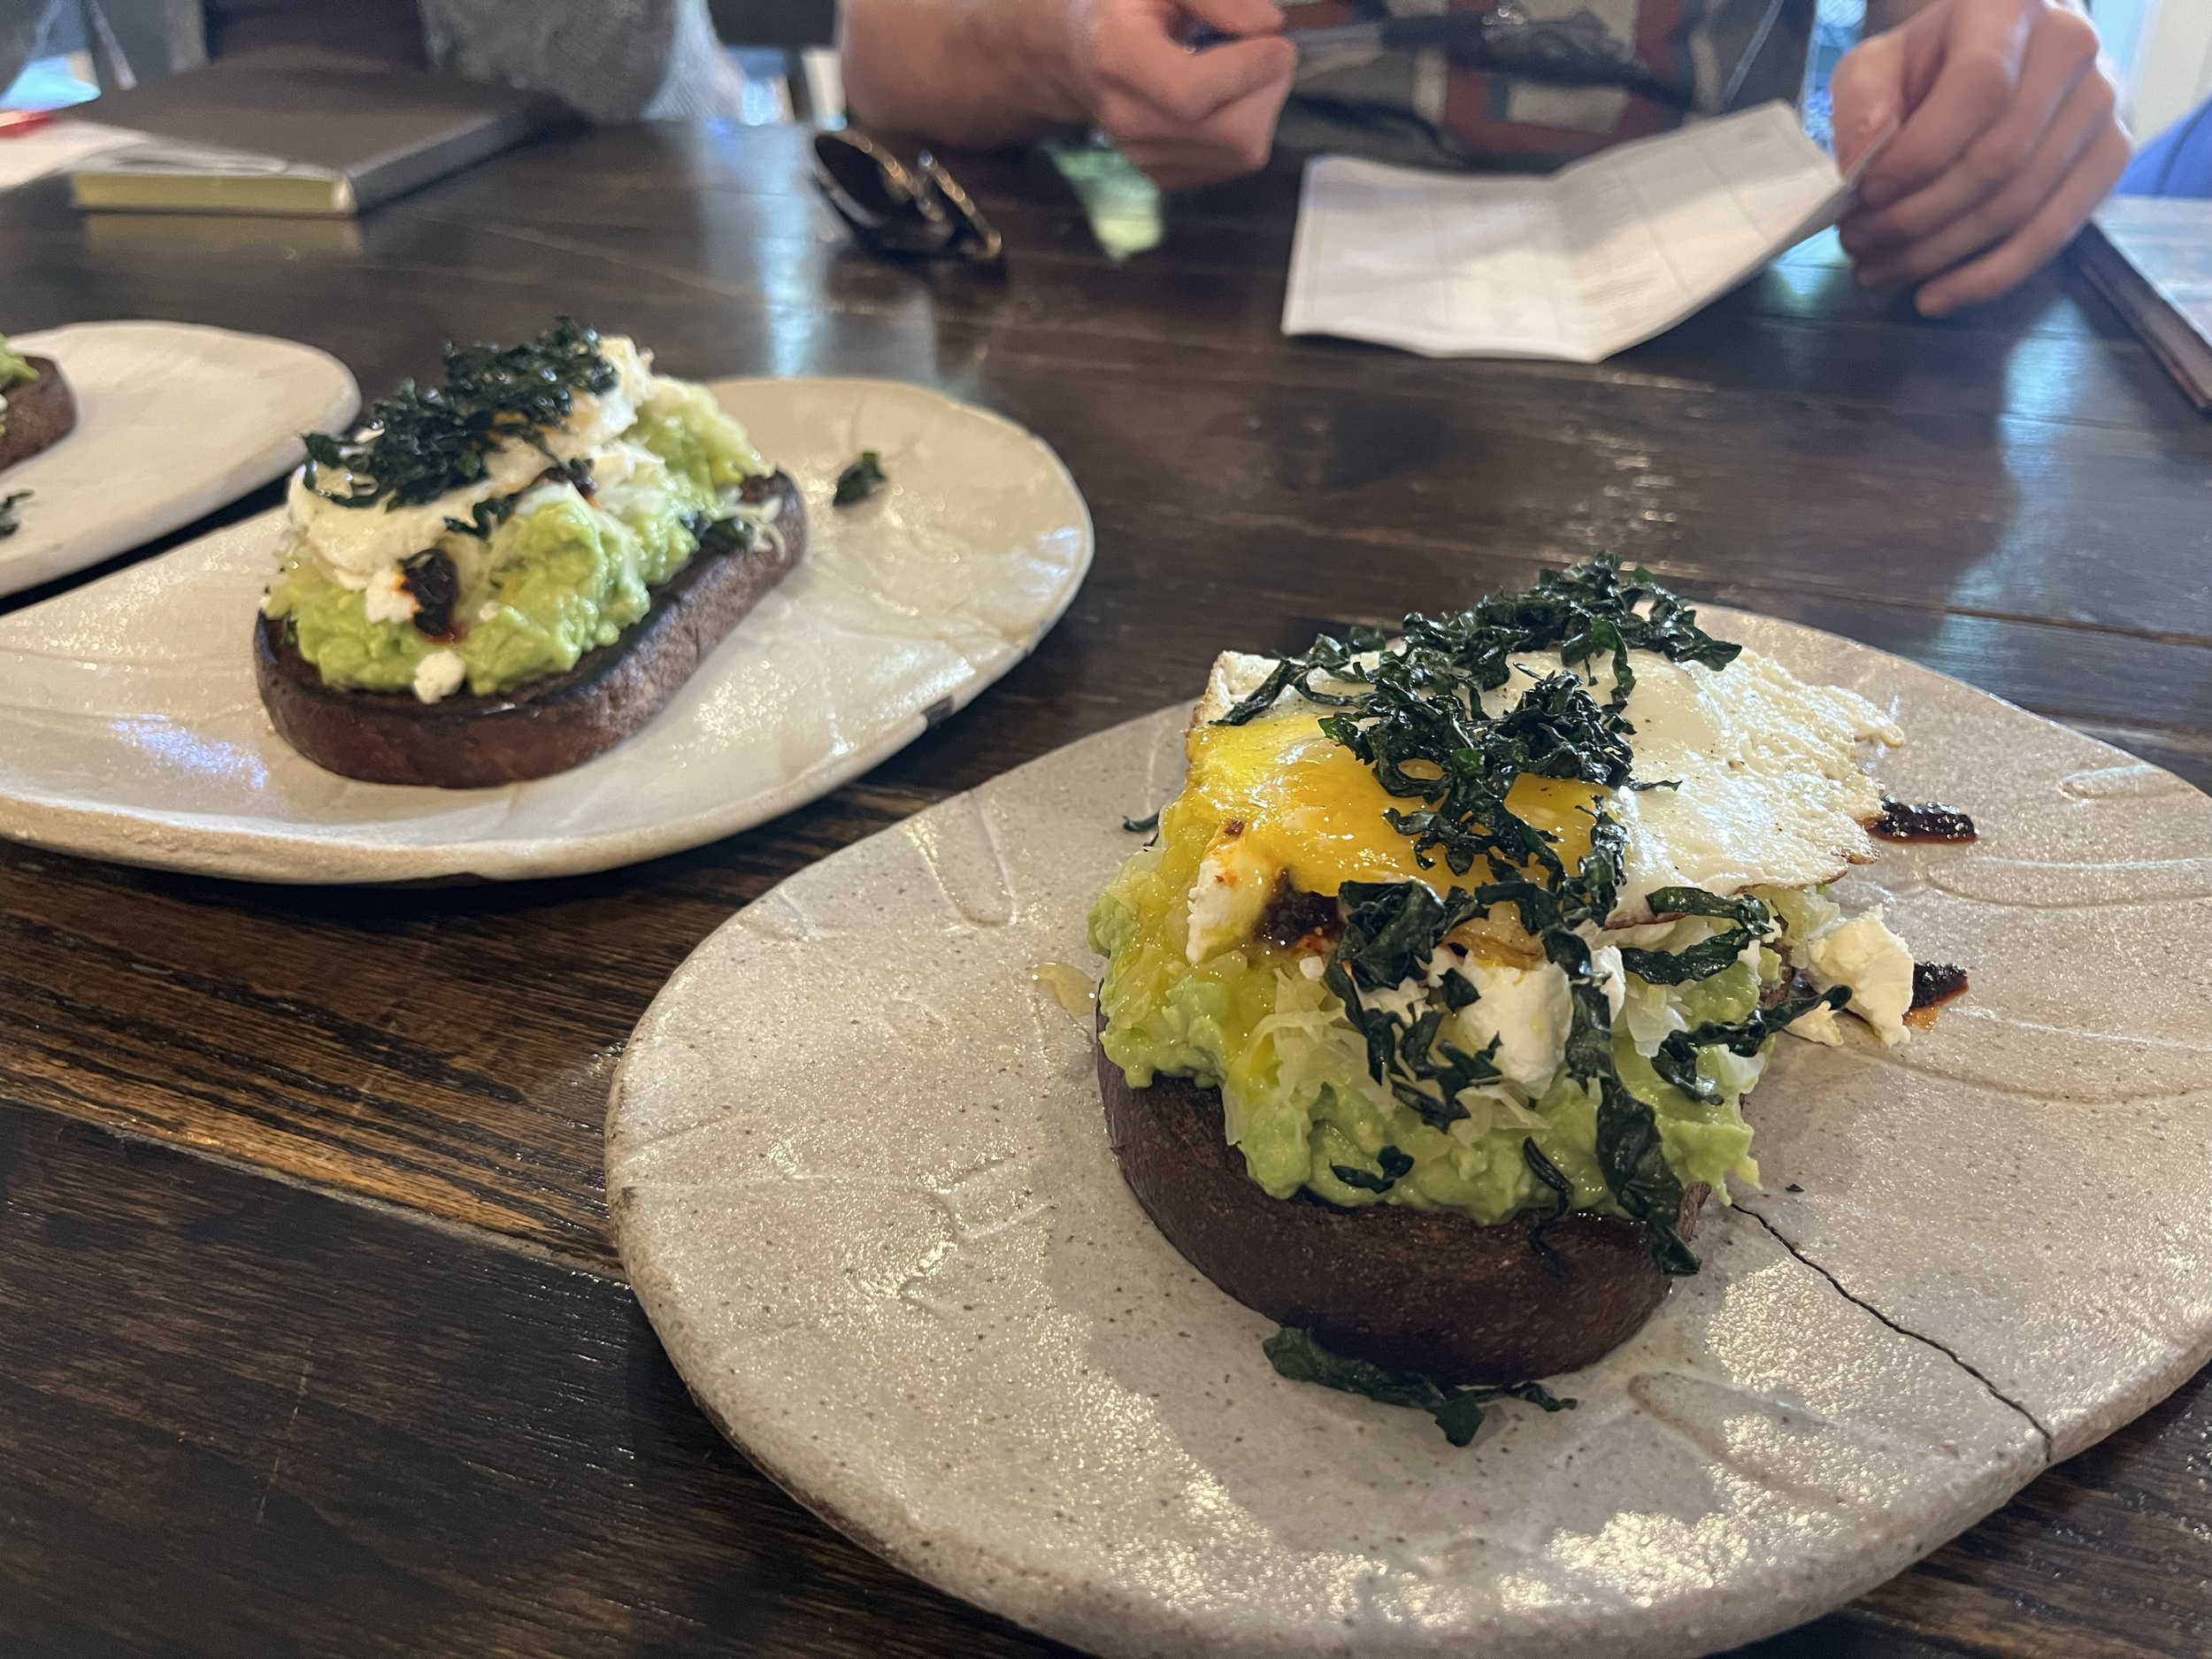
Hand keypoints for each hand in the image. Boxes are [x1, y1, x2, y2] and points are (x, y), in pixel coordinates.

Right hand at [1069, 0, 1297, 189]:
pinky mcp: (1162, 176)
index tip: (1275, 40)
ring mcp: (1143, 156)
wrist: (1082, 53)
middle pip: (1232, 133)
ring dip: (1261, 109)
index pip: (1192, 92)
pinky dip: (1244, 130)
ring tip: (1242, 73)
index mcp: (1118, 57)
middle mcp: (1127, 117)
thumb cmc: (1125, 8)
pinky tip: (1224, 100)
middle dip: (1269, 90)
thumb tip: (1269, 25)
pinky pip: (1231, 164)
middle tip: (1268, 53)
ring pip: (1241, 152)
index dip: (1249, 69)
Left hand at [1831, 0, 2128, 315]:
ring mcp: (2102, 105)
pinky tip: (1935, 297)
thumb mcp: (1880, 61)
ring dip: (1938, 255)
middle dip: (1914, 219)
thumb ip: (1862, 102)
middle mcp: (2074, 50)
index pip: (1979, 89)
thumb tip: (1862, 163)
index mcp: (2012, 9)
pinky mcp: (2111, 156)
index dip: (1919, 155)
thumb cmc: (1931, 58)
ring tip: (1879, 270)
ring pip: (2019, 207)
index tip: (1865, 194)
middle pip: (1997, 162)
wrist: (1998, 48)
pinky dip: (1989, 277)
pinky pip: (2054, 234)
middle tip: (1857, 244)